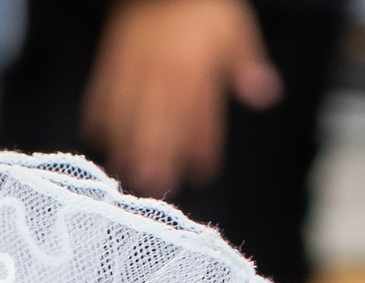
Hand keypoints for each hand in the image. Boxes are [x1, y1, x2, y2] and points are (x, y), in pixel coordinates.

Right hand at [81, 0, 282, 199]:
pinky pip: (104, 86)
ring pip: (130, 107)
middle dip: (158, 150)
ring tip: (124, 169)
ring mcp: (137, 63)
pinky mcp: (115, 56)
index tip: (204, 172)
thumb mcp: (235, 29)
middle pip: (161, 114)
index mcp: (197, 64)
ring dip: (126, 141)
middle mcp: (166, 67)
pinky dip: (99, 110)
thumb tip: (267, 96)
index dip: (203, 142)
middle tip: (156, 183)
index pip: (201, 110)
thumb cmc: (204, 7)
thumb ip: (248, 65)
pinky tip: (97, 136)